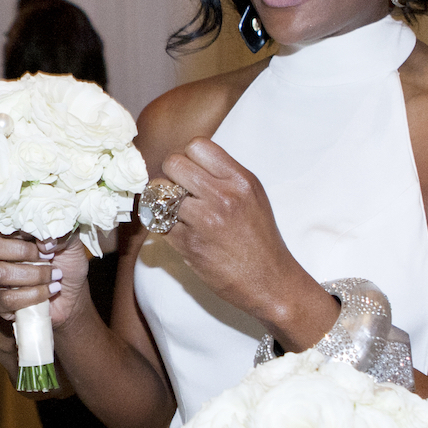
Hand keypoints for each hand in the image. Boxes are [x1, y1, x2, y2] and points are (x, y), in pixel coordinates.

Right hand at [0, 231, 87, 327]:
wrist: (72, 296)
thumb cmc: (66, 265)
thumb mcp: (70, 243)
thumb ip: (60, 234)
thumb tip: (44, 243)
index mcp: (7, 234)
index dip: (21, 231)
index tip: (45, 241)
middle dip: (22, 252)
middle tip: (47, 258)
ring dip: (33, 276)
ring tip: (54, 277)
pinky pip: (6, 299)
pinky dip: (33, 295)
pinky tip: (49, 291)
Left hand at [160, 139, 324, 328]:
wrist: (269, 281)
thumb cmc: (260, 238)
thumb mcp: (253, 195)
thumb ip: (224, 175)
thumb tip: (187, 161)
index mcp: (240, 180)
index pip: (196, 145)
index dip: (188, 158)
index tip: (191, 173)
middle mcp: (223, 196)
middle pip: (173, 163)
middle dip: (171, 176)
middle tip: (178, 192)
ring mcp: (204, 221)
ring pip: (159, 193)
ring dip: (162, 202)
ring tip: (176, 212)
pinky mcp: (189, 244)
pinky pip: (158, 222)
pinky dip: (162, 225)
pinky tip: (176, 231)